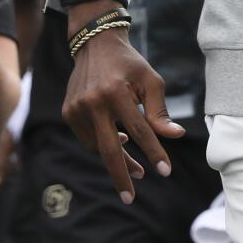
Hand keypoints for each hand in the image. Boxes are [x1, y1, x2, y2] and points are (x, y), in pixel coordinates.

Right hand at [62, 7, 181, 202]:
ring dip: (118, 160)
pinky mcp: (67, 112)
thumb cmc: (130, 65)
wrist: (95, 44)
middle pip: (108, 149)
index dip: (154, 152)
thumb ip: (160, 111)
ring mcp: (76, 108)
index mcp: (116, 92)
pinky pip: (87, 138)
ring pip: (98, 147)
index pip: (140, 130)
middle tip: (130, 198)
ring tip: (136, 168)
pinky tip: (119, 141)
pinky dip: (103, 144)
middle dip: (121, 175)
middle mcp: (93, 102)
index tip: (165, 171)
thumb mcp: (151, 81)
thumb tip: (175, 136)